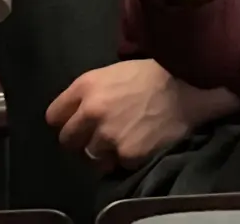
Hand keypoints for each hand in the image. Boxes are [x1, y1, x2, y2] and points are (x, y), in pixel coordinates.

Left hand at [48, 60, 228, 167]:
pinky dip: (125, 160)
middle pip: (67, 140)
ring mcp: (108, 135)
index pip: (54, 116)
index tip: (76, 125)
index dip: (65, 122)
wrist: (185, 87)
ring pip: (91, 157)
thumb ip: (90, 93)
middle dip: (80, 141)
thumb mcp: (112, 73)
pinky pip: (116, 166)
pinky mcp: (126, 155)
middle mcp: (91, 111)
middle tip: (97, 139)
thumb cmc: (149, 75)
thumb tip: (76, 112)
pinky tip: (138, 146)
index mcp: (85, 86)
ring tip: (121, 142)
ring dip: (103, 154)